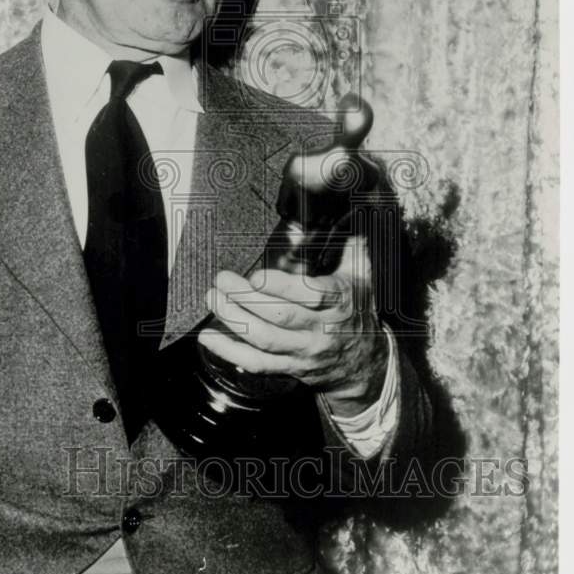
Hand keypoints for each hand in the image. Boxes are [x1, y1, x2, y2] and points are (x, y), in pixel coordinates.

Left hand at [198, 236, 388, 417]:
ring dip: (234, 319)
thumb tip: (346, 206)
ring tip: (213, 299)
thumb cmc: (357, 310)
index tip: (256, 276)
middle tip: (222, 279)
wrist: (364, 363)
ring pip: (265, 340)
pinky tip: (208, 338)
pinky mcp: (290, 367)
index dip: (282, 287)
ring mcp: (304, 350)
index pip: (313, 296)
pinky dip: (229, 352)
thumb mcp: (362, 276)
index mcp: (340, 301)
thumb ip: (352, 243)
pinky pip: (257, 364)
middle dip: (245, 298)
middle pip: (280, 316)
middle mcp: (321, 328)